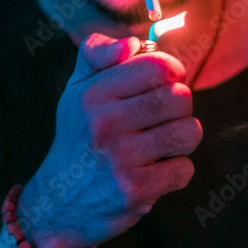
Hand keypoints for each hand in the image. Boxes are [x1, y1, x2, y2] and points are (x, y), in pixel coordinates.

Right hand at [18, 32, 201, 247]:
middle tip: (159, 119)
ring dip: (181, 139)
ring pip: (189, 132)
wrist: (59, 204)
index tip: (165, 83)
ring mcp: (121, 158)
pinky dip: (175, 172)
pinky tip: (152, 172)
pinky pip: (184, 169)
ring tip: (159, 145)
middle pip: (180, 97)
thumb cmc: (78, 138)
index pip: (158, 66)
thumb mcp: (76, 90)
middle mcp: (105, 123)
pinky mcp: (136, 190)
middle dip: (178, 108)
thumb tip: (131, 44)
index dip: (172, 71)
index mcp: (92, 94)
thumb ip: (98, 53)